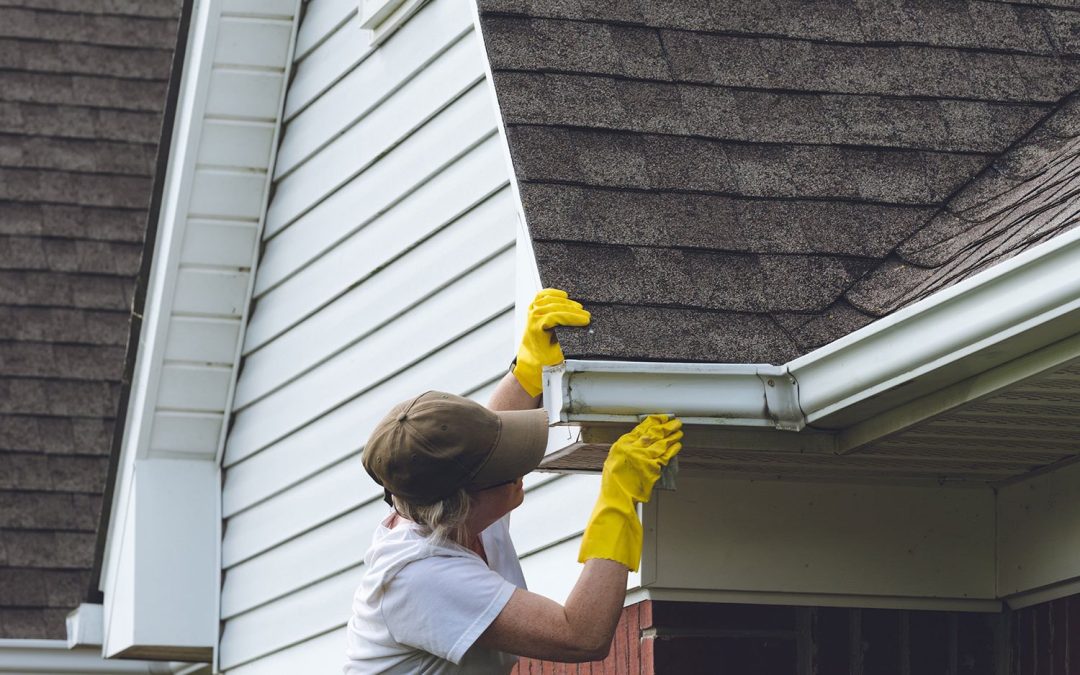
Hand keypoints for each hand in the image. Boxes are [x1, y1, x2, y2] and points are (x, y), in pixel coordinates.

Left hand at [512, 288, 589, 396]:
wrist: (530, 361)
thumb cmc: (542, 359)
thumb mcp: (557, 354)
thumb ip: (567, 342)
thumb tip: (581, 332)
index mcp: (536, 327)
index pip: (557, 316)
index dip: (573, 317)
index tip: (586, 320)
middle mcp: (532, 317)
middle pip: (556, 307)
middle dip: (574, 311)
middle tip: (587, 315)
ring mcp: (531, 311)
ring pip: (551, 299)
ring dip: (567, 302)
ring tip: (579, 307)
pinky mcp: (533, 309)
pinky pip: (542, 296)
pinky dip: (553, 293)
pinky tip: (564, 295)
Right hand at [578, 415, 682, 570]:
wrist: (616, 501)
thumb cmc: (614, 486)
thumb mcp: (614, 463)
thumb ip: (626, 451)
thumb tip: (638, 444)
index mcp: (621, 445)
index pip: (640, 429)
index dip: (652, 422)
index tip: (659, 418)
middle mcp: (632, 449)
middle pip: (653, 433)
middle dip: (665, 426)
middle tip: (674, 421)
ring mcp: (643, 458)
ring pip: (662, 442)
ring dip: (672, 435)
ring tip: (679, 430)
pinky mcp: (653, 468)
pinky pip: (666, 455)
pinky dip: (674, 449)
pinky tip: (678, 445)